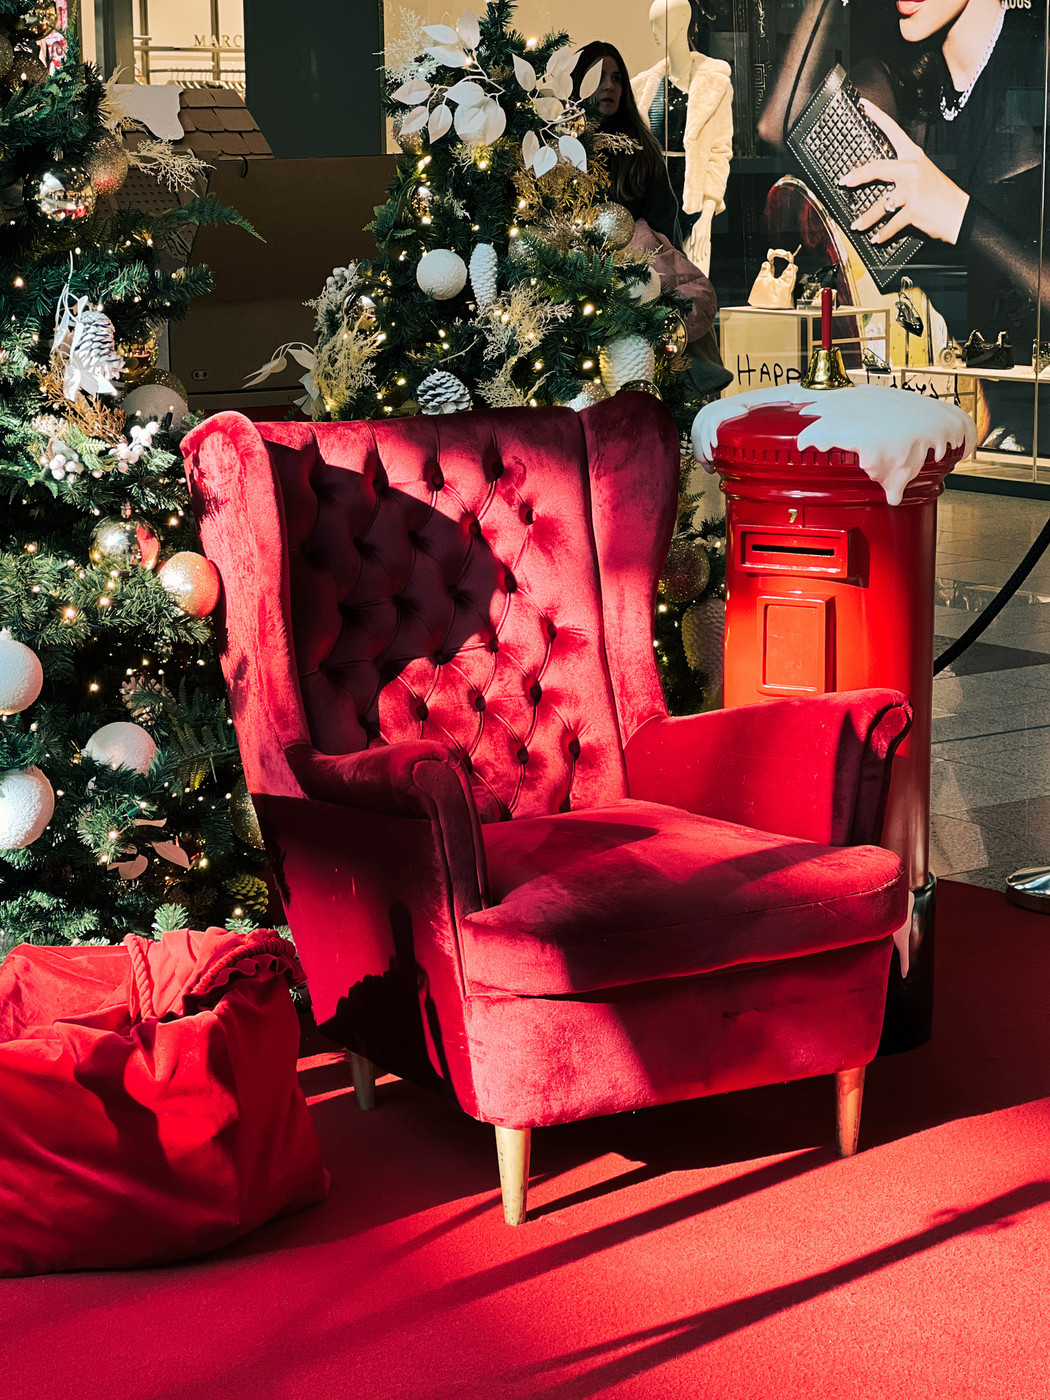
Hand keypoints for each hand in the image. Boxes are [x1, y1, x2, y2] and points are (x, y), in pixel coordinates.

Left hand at [838, 100, 969, 246]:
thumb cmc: (941, 195)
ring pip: (880, 205)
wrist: (960, 214)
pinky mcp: (913, 210)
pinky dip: (882, 234)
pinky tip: (876, 237)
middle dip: (856, 177)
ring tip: (857, 225)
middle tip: (843, 182)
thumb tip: (880, 180)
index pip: (893, 131)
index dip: (877, 116)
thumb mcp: (924, 175)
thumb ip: (903, 173)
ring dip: (866, 219)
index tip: (863, 105)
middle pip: (876, 169)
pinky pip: (890, 225)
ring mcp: (912, 190)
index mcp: (914, 156)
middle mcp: (912, 170)